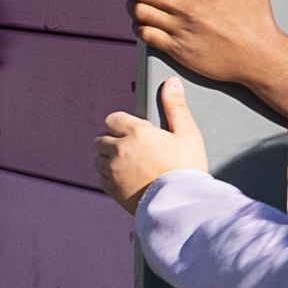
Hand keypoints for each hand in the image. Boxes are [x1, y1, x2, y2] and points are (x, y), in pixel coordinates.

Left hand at [100, 77, 213, 205]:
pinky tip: (127, 179)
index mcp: (136, 132)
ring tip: (130, 165)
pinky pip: (102, 177)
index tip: (135, 133)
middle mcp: (120, 149)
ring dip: (109, 159)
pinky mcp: (112, 190)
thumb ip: (176, 106)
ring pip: (99, 158)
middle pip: (102, 138)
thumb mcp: (188, 134)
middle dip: (114, 141)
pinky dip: (110, 177)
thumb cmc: (188, 169)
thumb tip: (171, 81)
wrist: (182, 206)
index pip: (112, 119)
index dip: (123, 124)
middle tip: (134, 149)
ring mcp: (113, 170)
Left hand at [129, 0, 286, 89]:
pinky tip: (142, 23)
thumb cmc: (258, 20)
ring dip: (132, 5)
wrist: (261, 59)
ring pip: (141, 13)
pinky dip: (139, 27)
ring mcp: (182, 31)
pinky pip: (146, 36)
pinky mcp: (179, 51)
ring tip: (135, 1)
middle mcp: (188, 9)